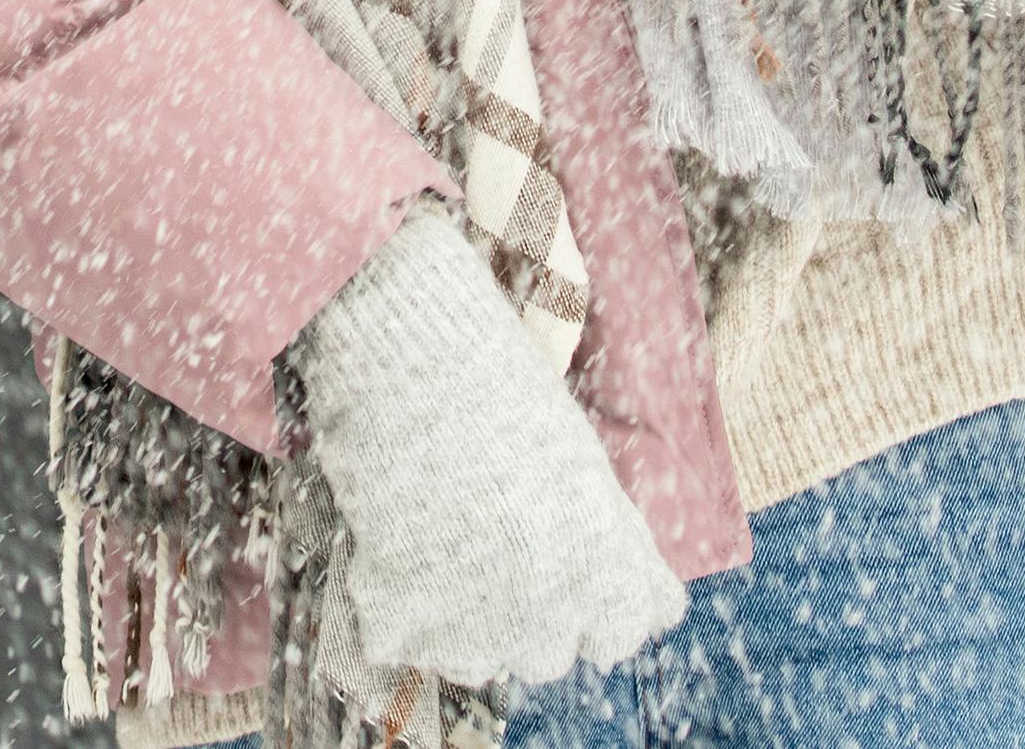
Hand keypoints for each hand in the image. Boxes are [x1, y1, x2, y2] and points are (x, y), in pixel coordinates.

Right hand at [295, 210, 688, 692]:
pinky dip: (400, 609)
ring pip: (480, 660)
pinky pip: (412, 645)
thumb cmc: (498, 389)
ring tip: (438, 543)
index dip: (604, 599)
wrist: (410, 364)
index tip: (577, 568)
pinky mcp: (406, 629)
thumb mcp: (578, 462)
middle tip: (492, 546)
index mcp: (609, 573)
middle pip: (550, 655)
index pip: (630, 627)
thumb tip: (594, 582)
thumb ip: (601, 537)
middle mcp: (553, 619)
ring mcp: (478, 632)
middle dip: (527, 613)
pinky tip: (394, 547)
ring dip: (463, 619)